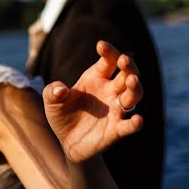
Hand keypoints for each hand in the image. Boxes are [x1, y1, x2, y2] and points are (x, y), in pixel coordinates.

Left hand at [42, 40, 143, 162]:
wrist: (66, 142)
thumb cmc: (62, 115)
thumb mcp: (51, 101)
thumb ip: (52, 91)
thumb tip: (60, 90)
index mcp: (97, 78)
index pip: (109, 61)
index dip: (109, 52)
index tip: (101, 45)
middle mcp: (111, 91)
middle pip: (127, 74)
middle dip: (129, 66)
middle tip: (124, 59)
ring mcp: (116, 110)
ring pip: (133, 95)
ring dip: (135, 88)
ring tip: (131, 81)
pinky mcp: (116, 130)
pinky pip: (128, 126)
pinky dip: (135, 124)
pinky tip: (137, 120)